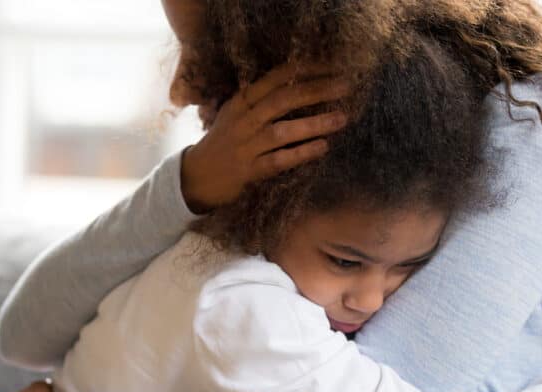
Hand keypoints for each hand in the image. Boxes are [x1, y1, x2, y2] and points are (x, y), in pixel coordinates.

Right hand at [180, 62, 350, 211]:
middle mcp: (243, 120)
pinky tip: (323, 147)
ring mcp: (245, 146)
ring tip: (342, 118)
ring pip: (282, 130)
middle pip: (283, 99)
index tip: (333, 65)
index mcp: (241, 101)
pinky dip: (302, 153)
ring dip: (314, 123)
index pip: (277, 77)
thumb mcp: (236, 114)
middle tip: (346, 87)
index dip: (306, 69)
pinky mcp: (249, 171)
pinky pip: (278, 160)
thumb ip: (261, 100)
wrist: (195, 177)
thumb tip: (301, 84)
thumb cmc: (223, 142)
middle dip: (317, 90)